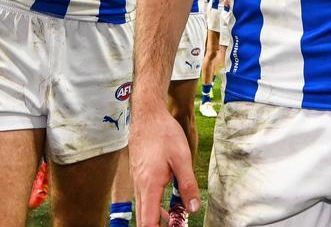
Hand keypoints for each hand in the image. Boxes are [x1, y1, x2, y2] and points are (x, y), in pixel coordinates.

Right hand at [129, 108, 199, 224]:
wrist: (148, 115)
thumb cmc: (164, 133)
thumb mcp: (182, 158)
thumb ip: (188, 185)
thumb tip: (193, 208)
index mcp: (150, 185)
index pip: (148, 220)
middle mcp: (139, 185)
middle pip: (143, 217)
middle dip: (156, 226)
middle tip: (173, 226)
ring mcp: (136, 179)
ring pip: (143, 207)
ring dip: (156, 217)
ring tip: (173, 219)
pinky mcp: (138, 174)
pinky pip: (143, 196)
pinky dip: (153, 205)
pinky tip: (166, 201)